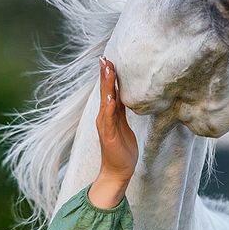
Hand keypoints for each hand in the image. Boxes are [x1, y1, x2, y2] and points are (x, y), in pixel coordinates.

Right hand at [95, 56, 137, 182]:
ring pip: (106, 102)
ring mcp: (105, 126)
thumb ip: (121, 111)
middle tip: (105, 58)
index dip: (109, 76)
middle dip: (105, 75)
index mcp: (110, 114)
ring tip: (108, 71)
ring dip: (107, 86)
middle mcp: (104, 117)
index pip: (109, 91)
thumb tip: (124, 97)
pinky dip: (109, 108)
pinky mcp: (108, 136)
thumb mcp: (124, 125)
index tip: (109, 59)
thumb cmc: (122, 149)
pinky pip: (108, 120)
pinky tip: (111, 98)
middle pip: (105, 92)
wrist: (118, 171)